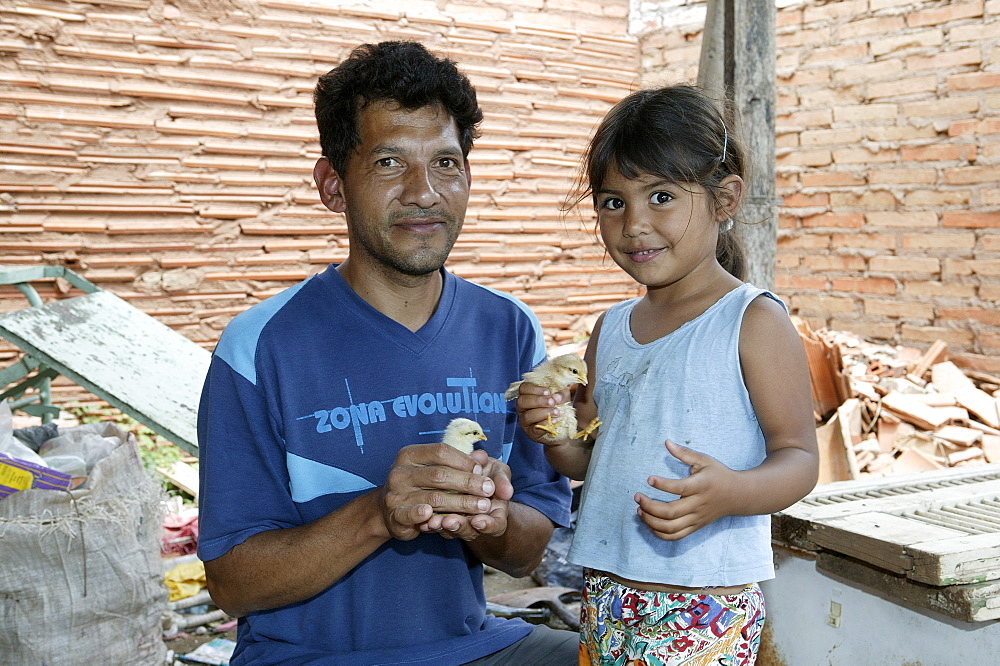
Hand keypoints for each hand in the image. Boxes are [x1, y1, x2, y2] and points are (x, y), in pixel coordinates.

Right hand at [379, 443, 496, 540]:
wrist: (389, 510)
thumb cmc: (419, 486)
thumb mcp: (433, 469)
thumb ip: (456, 463)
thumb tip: (482, 457)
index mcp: (410, 455)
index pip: (440, 451)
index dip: (464, 461)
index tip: (482, 471)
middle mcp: (400, 472)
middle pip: (439, 474)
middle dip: (468, 483)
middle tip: (488, 490)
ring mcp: (395, 494)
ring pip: (433, 497)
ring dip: (461, 503)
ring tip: (481, 507)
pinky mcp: (394, 515)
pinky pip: (410, 515)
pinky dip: (422, 515)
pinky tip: (437, 518)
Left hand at [419, 450, 513, 540]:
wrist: (474, 476)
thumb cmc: (490, 474)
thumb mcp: (499, 474)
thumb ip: (502, 481)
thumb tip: (507, 491)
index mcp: (496, 515)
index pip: (496, 526)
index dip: (488, 526)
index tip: (478, 521)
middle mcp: (477, 523)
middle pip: (470, 532)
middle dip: (459, 526)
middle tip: (449, 521)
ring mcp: (460, 523)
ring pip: (450, 530)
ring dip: (441, 526)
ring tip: (432, 522)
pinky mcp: (442, 520)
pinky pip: (436, 525)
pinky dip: (429, 523)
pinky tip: (422, 520)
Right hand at [514, 382, 571, 444]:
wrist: (564, 428)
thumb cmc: (559, 408)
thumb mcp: (563, 397)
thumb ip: (562, 394)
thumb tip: (557, 396)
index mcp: (528, 396)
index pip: (523, 388)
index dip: (534, 388)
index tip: (548, 391)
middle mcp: (523, 408)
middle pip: (521, 401)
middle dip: (538, 400)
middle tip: (552, 402)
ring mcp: (525, 422)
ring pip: (527, 416)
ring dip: (543, 412)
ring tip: (557, 412)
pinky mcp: (531, 434)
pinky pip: (534, 429)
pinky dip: (545, 424)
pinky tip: (554, 421)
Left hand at [634, 440, 739, 540]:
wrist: (738, 495)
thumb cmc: (718, 475)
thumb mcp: (704, 460)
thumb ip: (684, 453)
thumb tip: (666, 442)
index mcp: (701, 486)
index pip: (679, 488)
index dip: (662, 485)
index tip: (649, 479)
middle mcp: (698, 504)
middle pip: (671, 512)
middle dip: (650, 506)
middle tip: (637, 497)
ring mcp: (697, 518)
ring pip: (671, 527)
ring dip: (651, 521)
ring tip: (640, 510)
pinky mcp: (696, 526)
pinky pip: (676, 536)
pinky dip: (660, 533)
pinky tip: (649, 523)